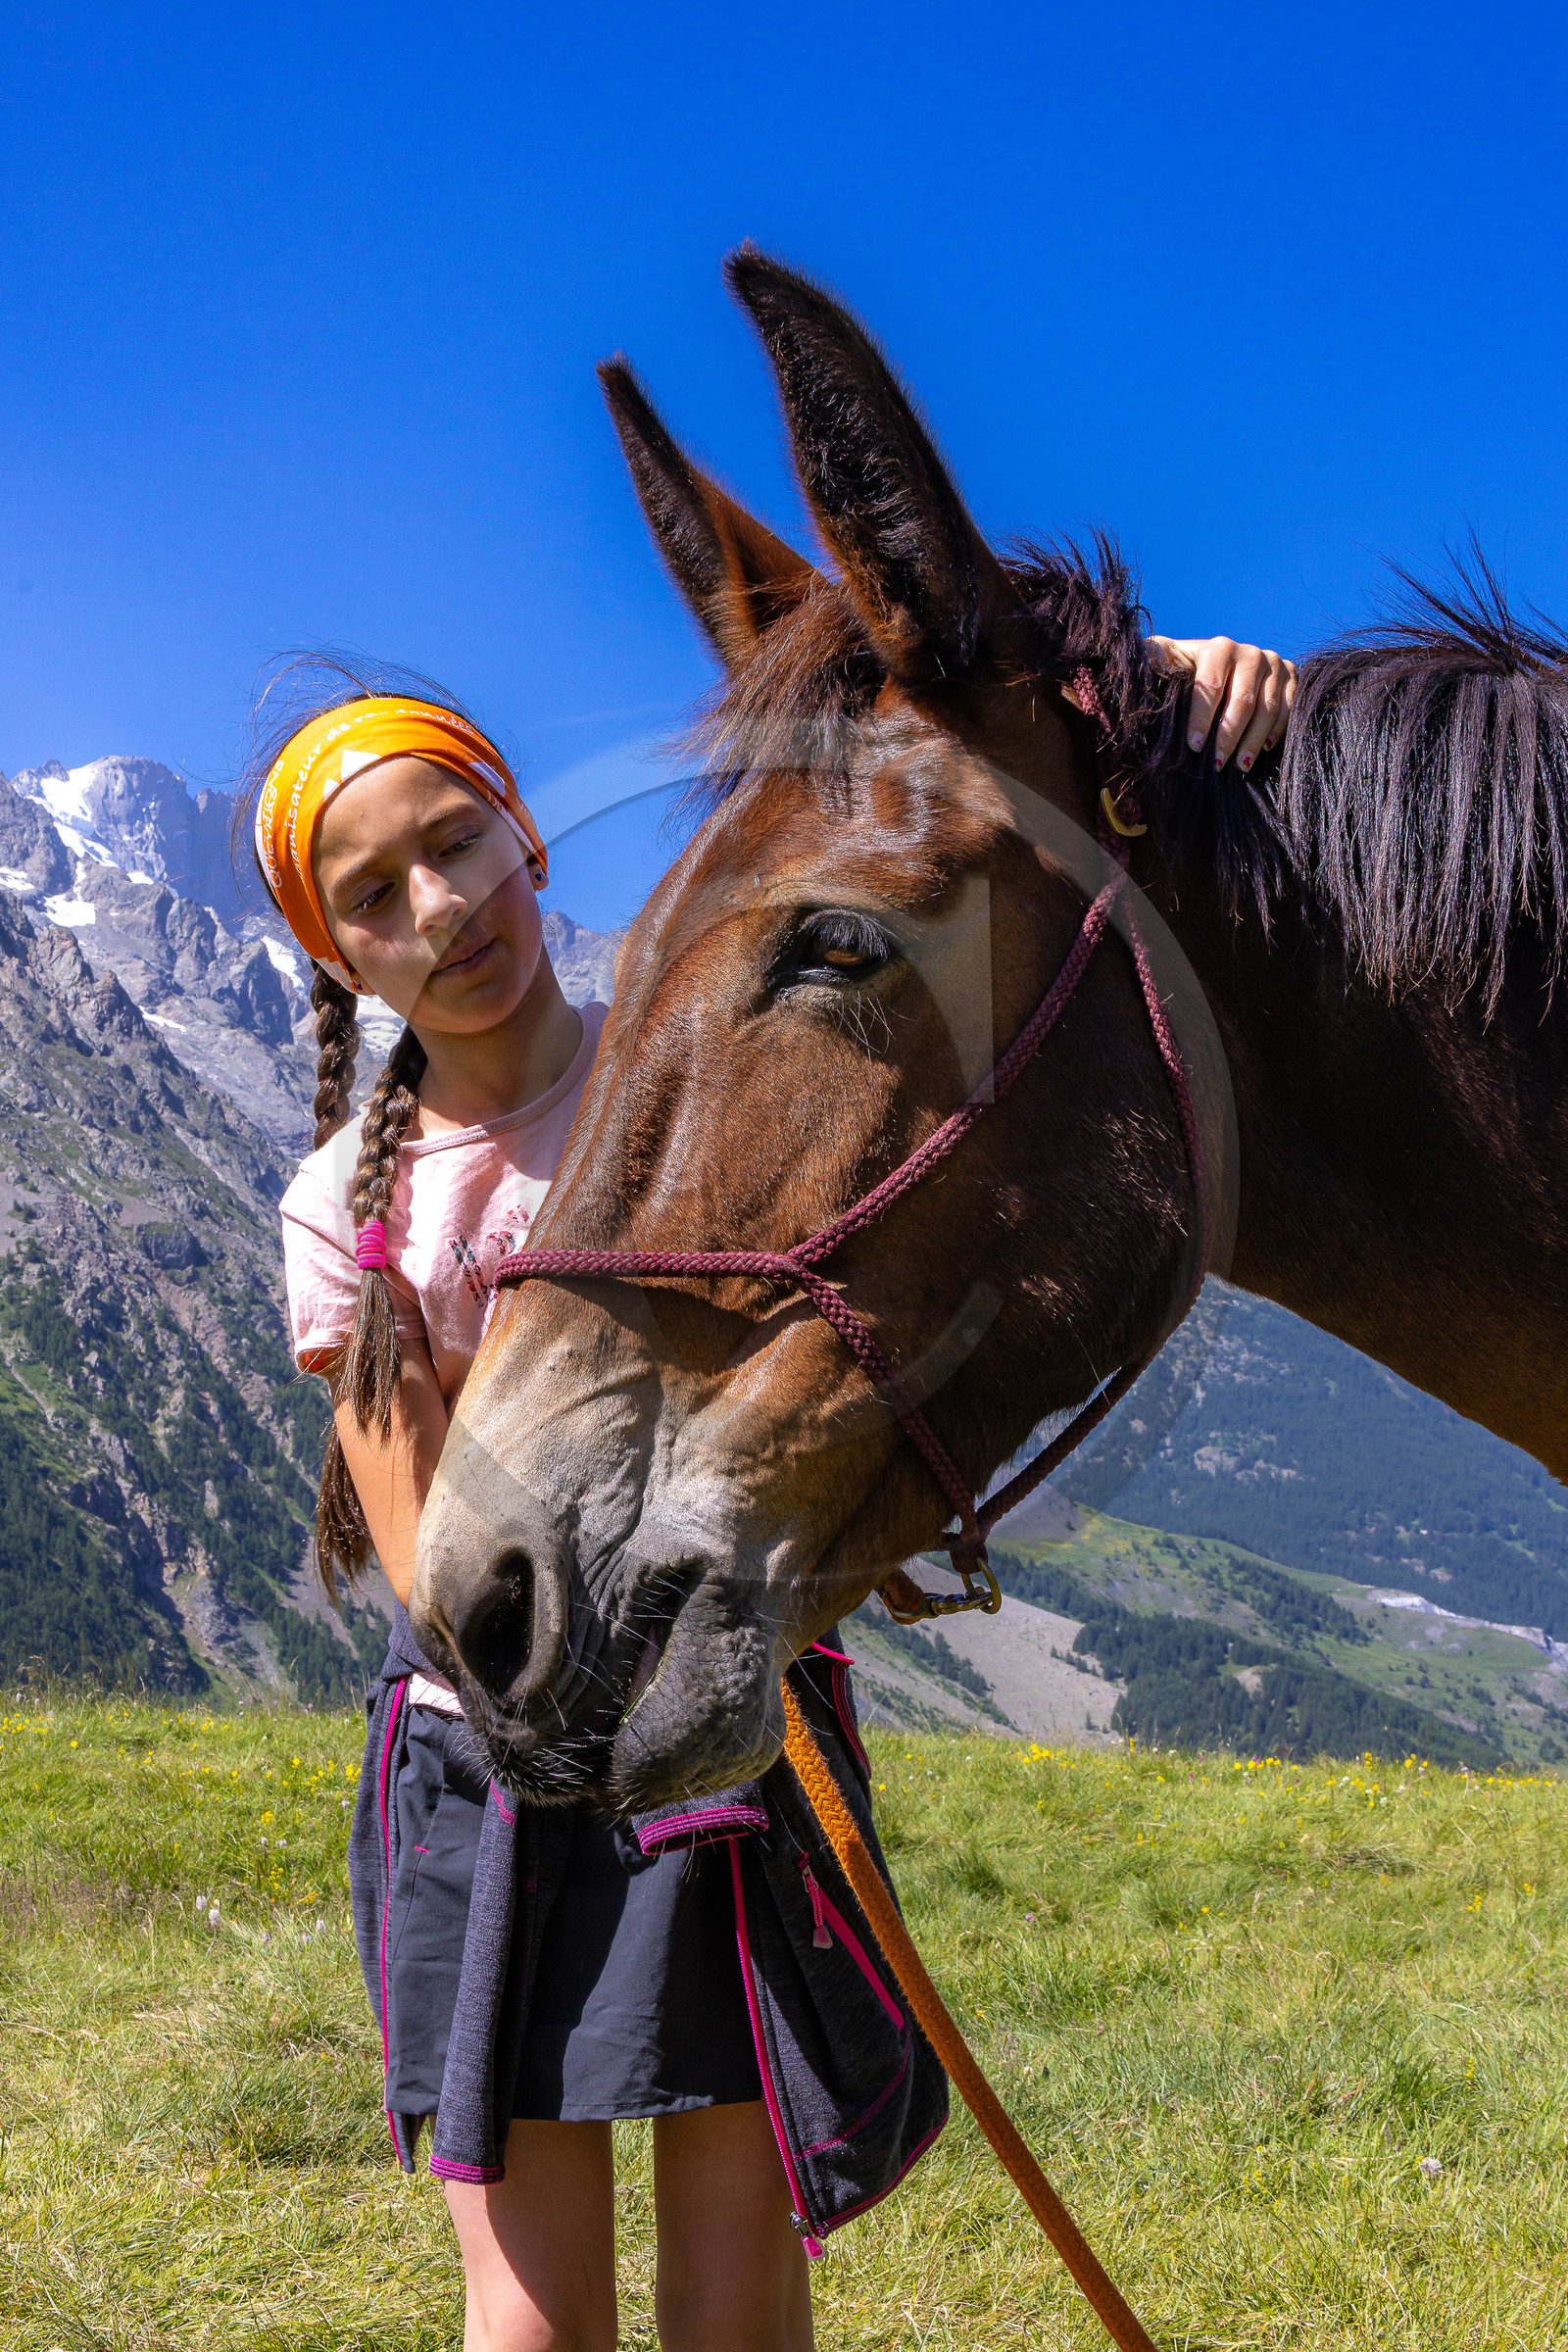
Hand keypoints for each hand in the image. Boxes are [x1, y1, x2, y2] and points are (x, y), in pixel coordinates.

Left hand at [1146, 635, 1296, 772]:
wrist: (1219, 664)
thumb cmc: (1184, 671)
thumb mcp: (1164, 660)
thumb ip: (1152, 659)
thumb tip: (1141, 664)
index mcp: (1218, 648)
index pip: (1210, 686)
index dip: (1201, 718)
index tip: (1194, 746)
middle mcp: (1249, 652)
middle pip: (1243, 702)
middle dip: (1228, 737)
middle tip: (1218, 765)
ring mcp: (1273, 662)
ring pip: (1267, 709)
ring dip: (1253, 741)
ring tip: (1240, 766)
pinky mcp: (1290, 675)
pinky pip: (1289, 708)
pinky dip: (1277, 731)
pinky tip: (1262, 751)